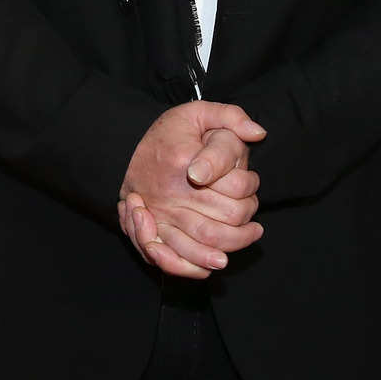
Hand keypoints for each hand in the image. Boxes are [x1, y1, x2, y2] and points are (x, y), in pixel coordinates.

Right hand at [118, 102, 267, 278]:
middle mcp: (171, 193)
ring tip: (246, 237)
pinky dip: (195, 266)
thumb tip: (258, 133)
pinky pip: (173, 259)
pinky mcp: (149, 231)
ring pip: (205, 242)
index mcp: (184, 162)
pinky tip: (214, 262)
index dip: (251, 187)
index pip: (236, 187)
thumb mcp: (196, 112)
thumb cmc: (167, 134)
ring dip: (232, 245)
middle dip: (247, 221)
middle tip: (253, 219)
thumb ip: (230, 116)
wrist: (122, 148)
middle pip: (226, 220)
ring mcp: (159, 215)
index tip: (250, 184)